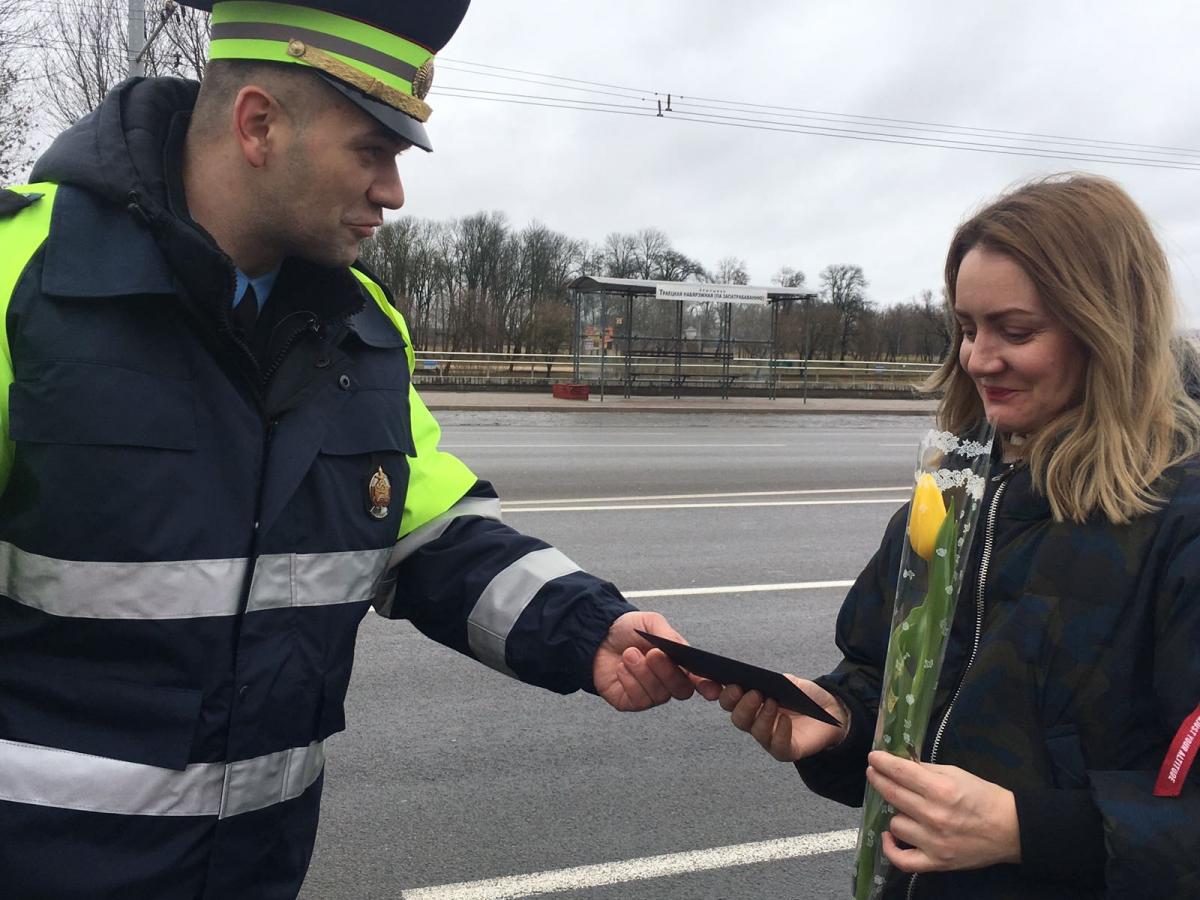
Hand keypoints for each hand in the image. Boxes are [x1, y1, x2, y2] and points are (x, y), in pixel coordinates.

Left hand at [593, 611, 720, 710]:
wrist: (597, 635)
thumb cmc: (628, 629)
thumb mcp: (651, 622)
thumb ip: (668, 635)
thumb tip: (683, 650)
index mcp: (678, 663)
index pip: (699, 680)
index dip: (707, 686)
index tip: (710, 687)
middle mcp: (667, 682)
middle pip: (681, 690)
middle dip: (667, 672)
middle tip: (653, 653)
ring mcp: (650, 694)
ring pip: (658, 695)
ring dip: (643, 672)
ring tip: (629, 654)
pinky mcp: (630, 702)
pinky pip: (638, 700)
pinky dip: (629, 681)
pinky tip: (622, 668)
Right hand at [718, 678, 848, 760]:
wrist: (832, 712)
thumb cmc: (806, 696)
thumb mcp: (790, 682)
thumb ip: (774, 680)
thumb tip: (759, 679)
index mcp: (751, 702)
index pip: (728, 698)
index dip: (716, 691)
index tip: (715, 681)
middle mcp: (756, 721)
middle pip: (737, 717)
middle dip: (741, 704)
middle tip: (753, 692)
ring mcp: (769, 737)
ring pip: (754, 731)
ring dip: (761, 716)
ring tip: (773, 702)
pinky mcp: (786, 750)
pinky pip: (777, 746)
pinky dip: (780, 732)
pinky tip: (785, 720)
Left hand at [866, 750, 1019, 871]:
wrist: (1011, 830)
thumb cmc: (984, 797)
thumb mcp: (956, 773)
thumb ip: (926, 770)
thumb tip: (899, 763)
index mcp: (941, 790)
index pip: (900, 772)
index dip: (882, 762)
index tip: (873, 757)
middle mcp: (934, 816)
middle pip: (892, 794)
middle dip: (878, 779)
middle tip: (873, 772)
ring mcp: (934, 842)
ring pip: (895, 824)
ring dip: (897, 813)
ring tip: (904, 808)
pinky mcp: (937, 862)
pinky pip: (902, 860)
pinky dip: (891, 849)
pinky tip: (889, 836)